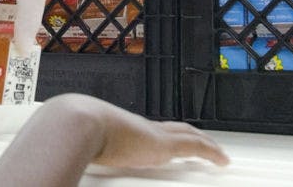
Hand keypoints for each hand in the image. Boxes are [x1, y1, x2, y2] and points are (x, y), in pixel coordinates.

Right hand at [81, 96, 228, 168]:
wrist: (76, 124)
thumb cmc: (70, 136)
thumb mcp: (78, 149)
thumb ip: (80, 158)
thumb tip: (71, 168)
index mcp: (121, 128)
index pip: (148, 130)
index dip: (162, 134)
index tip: (168, 140)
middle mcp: (139, 127)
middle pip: (173, 128)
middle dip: (188, 136)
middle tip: (202, 144)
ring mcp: (152, 133)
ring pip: (188, 135)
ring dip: (204, 143)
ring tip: (216, 153)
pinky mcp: (163, 144)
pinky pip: (197, 146)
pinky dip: (211, 152)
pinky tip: (222, 160)